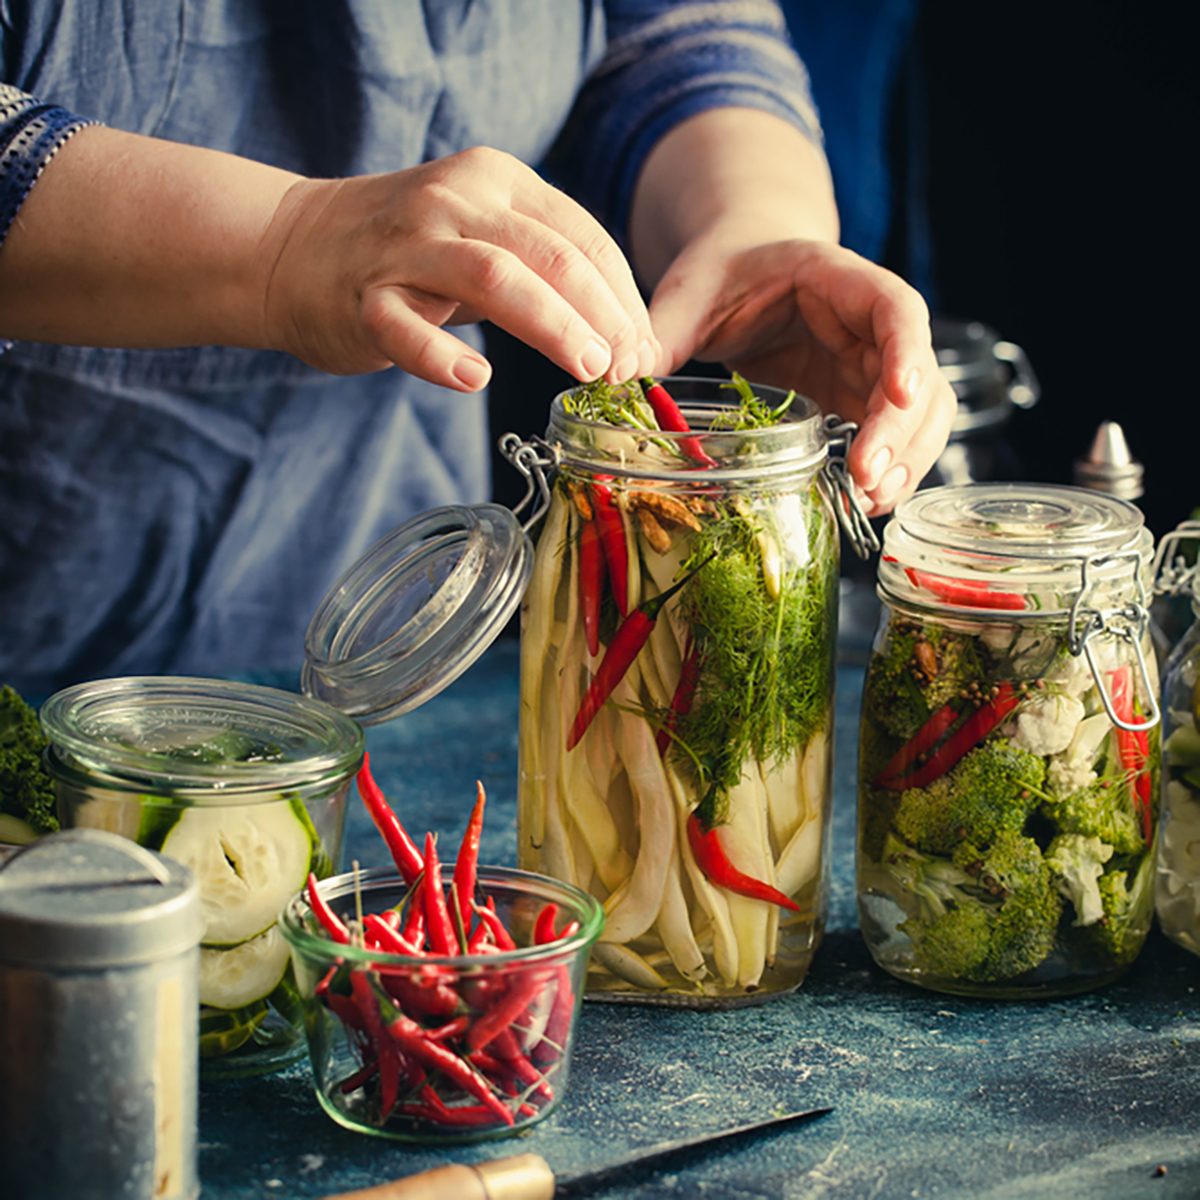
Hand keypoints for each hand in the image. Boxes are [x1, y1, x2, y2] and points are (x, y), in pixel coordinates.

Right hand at [260, 147, 658, 389]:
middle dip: (602, 316)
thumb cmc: (407, 254)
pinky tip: (476, 379)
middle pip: (550, 255)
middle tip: (628, 368)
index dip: (623, 298)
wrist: (290, 247)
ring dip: (551, 325)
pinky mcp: (363, 298)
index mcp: (496, 180)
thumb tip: (624, 336)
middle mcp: (455, 202)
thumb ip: (545, 271)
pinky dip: (442, 356)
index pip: (581, 236)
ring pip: (495, 278)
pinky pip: (407, 329)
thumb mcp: (483, 235)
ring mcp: (406, 248)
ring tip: (587, 369)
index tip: (644, 350)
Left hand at [647, 236, 954, 512]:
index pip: (896, 309)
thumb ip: (662, 330)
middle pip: (920, 375)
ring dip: (907, 458)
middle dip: (903, 430)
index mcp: (836, 279)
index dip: (907, 351)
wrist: (740, 268)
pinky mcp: (858, 399)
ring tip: (871, 500)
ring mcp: (870, 365)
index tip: (899, 394)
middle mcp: (869, 324)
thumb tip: (619, 373)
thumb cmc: (722, 272)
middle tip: (868, 478)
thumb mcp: (689, 293)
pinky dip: (889, 468)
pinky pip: (895, 435)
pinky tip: (864, 501)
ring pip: (922, 413)